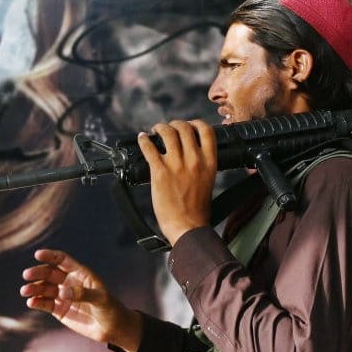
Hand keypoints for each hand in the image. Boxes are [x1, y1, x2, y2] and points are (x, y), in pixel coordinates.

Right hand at [20, 249, 141, 351]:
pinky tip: (31, 302)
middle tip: (27, 275)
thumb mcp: (100, 299)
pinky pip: (45, 303)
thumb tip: (62, 292)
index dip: (51, 256)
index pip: (62, 260)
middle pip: (50, 273)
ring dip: (34, 288)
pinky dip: (37, 302)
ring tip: (25, 291)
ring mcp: (63, 296)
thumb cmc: (110, 308)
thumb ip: (82, 294)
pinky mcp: (59, 310)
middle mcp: (69, 282)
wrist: (111, 327)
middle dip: (38, 272)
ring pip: (44, 288)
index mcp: (80, 274)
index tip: (38, 254)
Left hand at [137, 120, 216, 244]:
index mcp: (209, 162)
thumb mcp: (208, 181)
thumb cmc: (198, 210)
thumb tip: (191, 153)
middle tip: (168, 129)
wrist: (188, 227)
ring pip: (167, 133)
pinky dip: (144, 140)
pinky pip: (149, 148)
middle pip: (184, 128)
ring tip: (155, 131)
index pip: (206, 131)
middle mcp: (194, 160)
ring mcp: (177, 165)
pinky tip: (142, 139)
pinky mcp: (160, 172)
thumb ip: (202, 165)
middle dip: (174, 124)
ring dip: (159, 128)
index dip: (196, 124)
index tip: (189, 126)